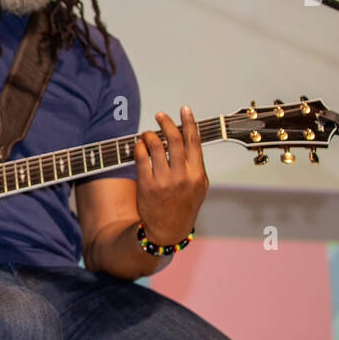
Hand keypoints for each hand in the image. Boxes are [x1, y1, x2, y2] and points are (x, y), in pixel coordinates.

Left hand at [133, 106, 207, 245]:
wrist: (167, 230)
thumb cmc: (184, 205)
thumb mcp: (199, 187)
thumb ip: (195, 164)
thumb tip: (188, 137)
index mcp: (197, 174)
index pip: (194, 142)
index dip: (189, 122)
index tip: (184, 109)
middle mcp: (182, 176)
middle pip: (173, 140)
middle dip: (166, 123)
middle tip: (160, 115)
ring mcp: (164, 181)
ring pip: (155, 147)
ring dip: (149, 134)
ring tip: (147, 133)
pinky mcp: (147, 186)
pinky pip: (141, 159)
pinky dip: (139, 147)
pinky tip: (139, 145)